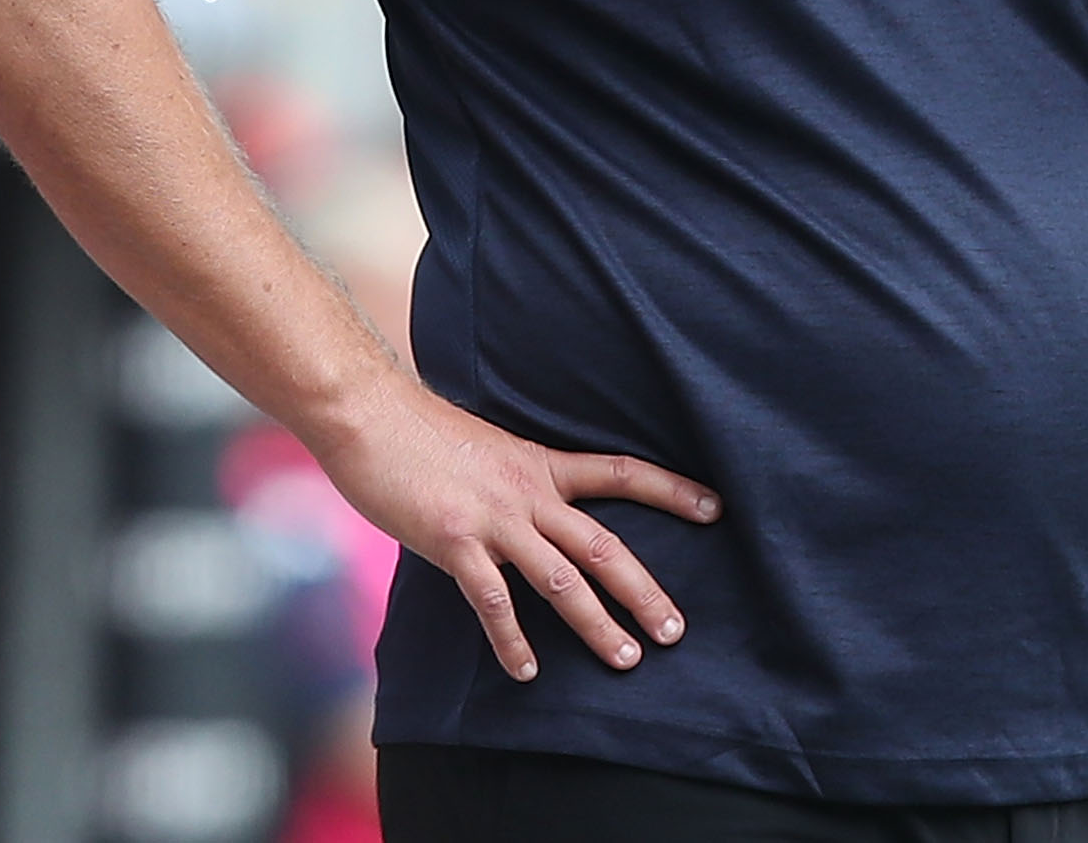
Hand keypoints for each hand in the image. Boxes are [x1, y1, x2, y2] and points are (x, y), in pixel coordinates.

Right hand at [313, 381, 720, 681]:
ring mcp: (495, 520)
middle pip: (604, 545)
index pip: (624, 473)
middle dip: (644, 591)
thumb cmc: (424, 434)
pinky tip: (527, 671)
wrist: (371, 416)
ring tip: (626, 659)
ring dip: (597, 624)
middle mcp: (530, 494)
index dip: (672, 491)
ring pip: (562, 580)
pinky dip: (512, 640)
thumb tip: (537, 512)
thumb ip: (519, 483)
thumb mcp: (491, 450)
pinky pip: (493, 601)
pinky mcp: (455, 542)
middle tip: (676, 630)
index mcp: (543, 465)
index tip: (716, 508)